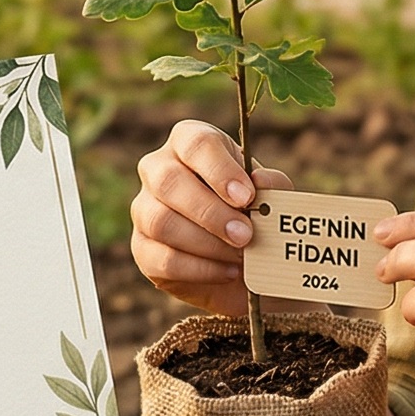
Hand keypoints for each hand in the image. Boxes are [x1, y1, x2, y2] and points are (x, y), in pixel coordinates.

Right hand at [131, 119, 291, 318]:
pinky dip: (200, 269)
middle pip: (168, 181)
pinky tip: (228, 272)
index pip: (195, 143)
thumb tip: (259, 180)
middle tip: (246, 234)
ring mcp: (144, 209)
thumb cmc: (254, 213)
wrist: (246, 260)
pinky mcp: (143, 248)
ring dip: (207, 244)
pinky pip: (162, 259)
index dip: (220, 170)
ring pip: (161, 222)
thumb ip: (272, 184)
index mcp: (189, 143)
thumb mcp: (271, 194)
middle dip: (210, 212)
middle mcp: (158, 169)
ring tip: (241, 256)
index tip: (246, 197)